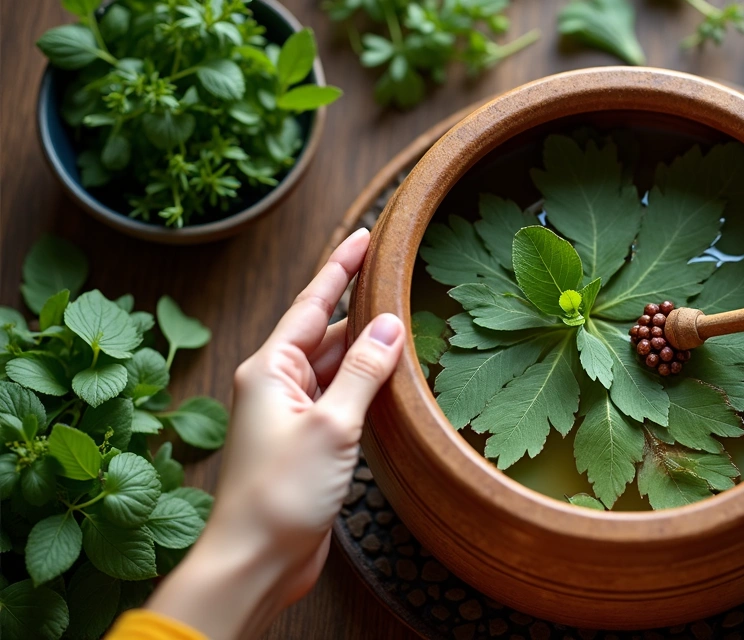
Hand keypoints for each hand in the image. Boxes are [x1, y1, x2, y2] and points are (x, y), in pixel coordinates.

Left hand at [146, 229, 404, 638]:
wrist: (256, 559)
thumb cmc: (280, 492)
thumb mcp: (332, 425)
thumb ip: (364, 371)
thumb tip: (391, 324)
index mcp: (270, 368)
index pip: (313, 303)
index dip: (342, 267)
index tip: (368, 234)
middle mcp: (277, 384)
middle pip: (327, 332)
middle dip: (364, 309)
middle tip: (402, 280)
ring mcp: (292, 414)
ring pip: (337, 367)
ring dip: (369, 352)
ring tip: (410, 326)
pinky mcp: (308, 443)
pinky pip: (342, 399)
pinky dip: (368, 387)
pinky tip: (394, 381)